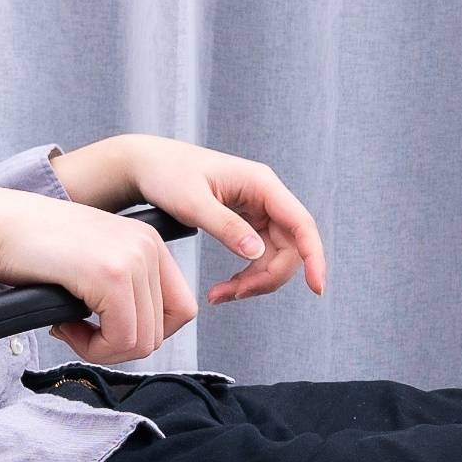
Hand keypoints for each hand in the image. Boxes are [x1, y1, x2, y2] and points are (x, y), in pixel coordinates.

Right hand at [0, 191, 200, 365]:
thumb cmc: (34, 249)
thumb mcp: (94, 263)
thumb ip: (124, 291)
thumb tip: (141, 340)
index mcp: (149, 243)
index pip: (182, 310)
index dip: (147, 333)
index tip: (108, 329)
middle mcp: (148, 246)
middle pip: (162, 331)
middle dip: (120, 346)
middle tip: (80, 332)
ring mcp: (132, 259)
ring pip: (142, 341)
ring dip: (103, 349)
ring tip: (70, 327)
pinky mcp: (110, 274)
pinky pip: (120, 339)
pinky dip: (93, 347)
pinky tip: (64, 326)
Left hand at [65, 135, 328, 305]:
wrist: (144, 165)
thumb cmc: (166, 174)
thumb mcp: (192, 202)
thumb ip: (226, 226)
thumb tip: (256, 252)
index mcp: (261, 184)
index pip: (301, 224)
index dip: (314, 257)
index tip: (316, 288)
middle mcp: (265, 196)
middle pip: (289, 248)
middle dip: (267, 278)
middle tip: (231, 295)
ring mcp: (256, 209)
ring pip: (273, 256)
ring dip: (254, 281)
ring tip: (220, 295)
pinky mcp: (244, 221)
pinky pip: (258, 255)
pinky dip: (245, 275)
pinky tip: (223, 288)